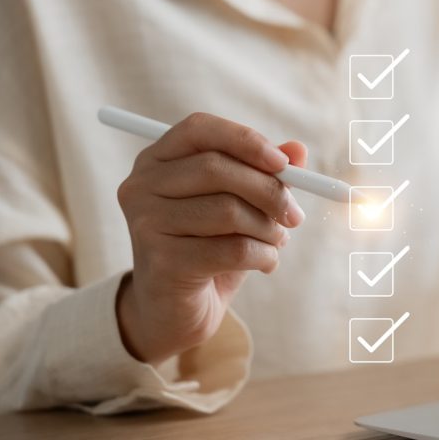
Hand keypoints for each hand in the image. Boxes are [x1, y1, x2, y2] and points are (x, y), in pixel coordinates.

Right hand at [115, 112, 306, 363]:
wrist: (176, 311)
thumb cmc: (209, 246)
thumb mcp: (239, 204)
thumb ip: (265, 174)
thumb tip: (298, 150)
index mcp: (156, 160)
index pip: (199, 129)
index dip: (245, 140)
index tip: (284, 164)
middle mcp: (141, 186)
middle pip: (217, 169)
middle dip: (269, 191)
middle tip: (295, 215)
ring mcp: (146, 224)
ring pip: (228, 211)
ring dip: (268, 229)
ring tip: (276, 241)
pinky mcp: (162, 262)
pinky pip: (233, 250)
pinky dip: (264, 256)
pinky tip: (266, 264)